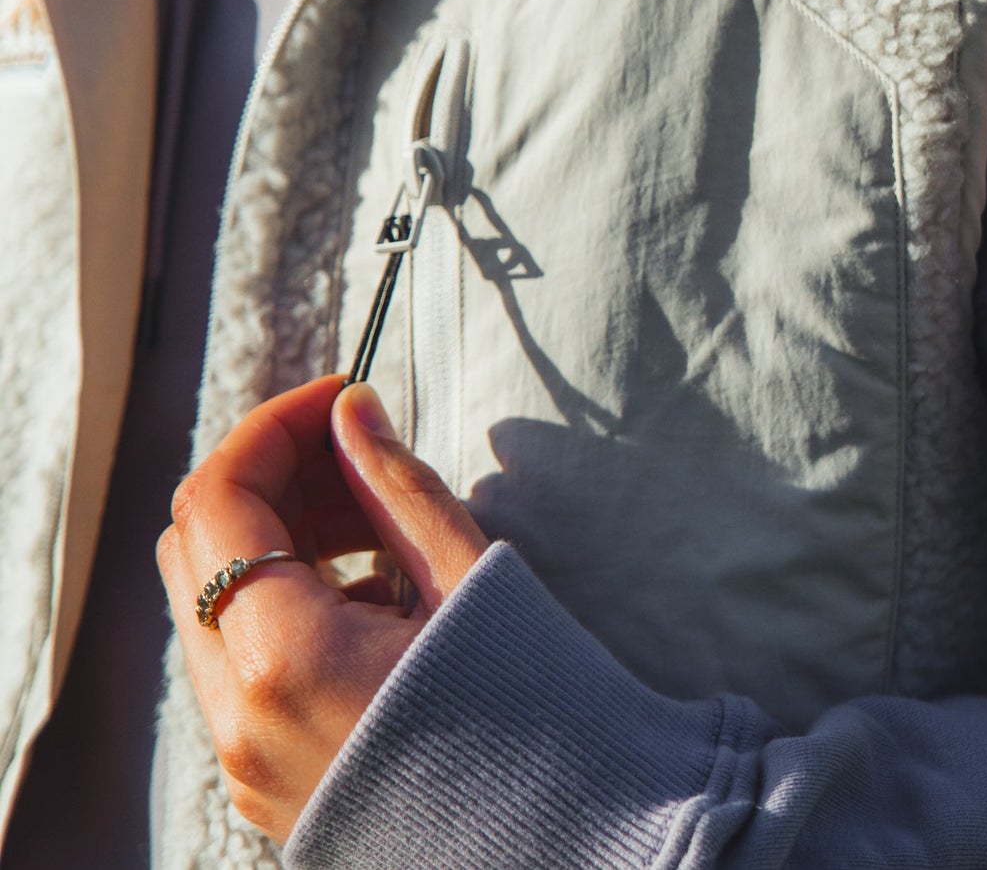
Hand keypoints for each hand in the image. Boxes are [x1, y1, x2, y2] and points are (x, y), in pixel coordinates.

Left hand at [156, 374, 488, 842]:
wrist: (559, 842)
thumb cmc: (528, 707)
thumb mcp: (464, 577)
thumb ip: (393, 483)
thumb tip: (348, 411)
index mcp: (285, 657)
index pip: (218, 498)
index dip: (271, 425)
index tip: (339, 393)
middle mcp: (238, 714)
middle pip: (195, 545)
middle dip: (269, 475)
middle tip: (356, 450)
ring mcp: (242, 755)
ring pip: (211, 601)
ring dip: (277, 534)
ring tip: (375, 518)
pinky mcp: (264, 776)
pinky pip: (239, 658)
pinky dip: (284, 597)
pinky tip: (371, 589)